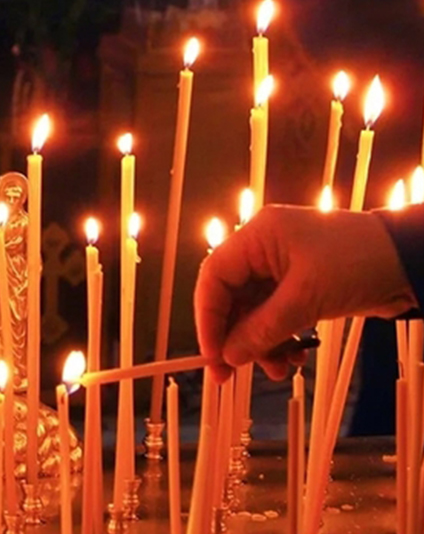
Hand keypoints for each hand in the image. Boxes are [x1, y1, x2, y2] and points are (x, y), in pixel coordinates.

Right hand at [195, 205, 415, 381]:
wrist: (412, 261)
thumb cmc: (358, 264)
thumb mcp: (306, 299)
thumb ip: (262, 329)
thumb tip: (228, 356)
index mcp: (258, 237)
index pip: (214, 277)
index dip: (208, 317)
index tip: (213, 354)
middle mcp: (265, 249)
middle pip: (231, 297)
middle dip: (233, 337)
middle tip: (229, 374)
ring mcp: (284, 268)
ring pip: (254, 312)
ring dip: (260, 343)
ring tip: (277, 370)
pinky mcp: (303, 285)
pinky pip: (277, 315)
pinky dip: (280, 338)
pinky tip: (294, 358)